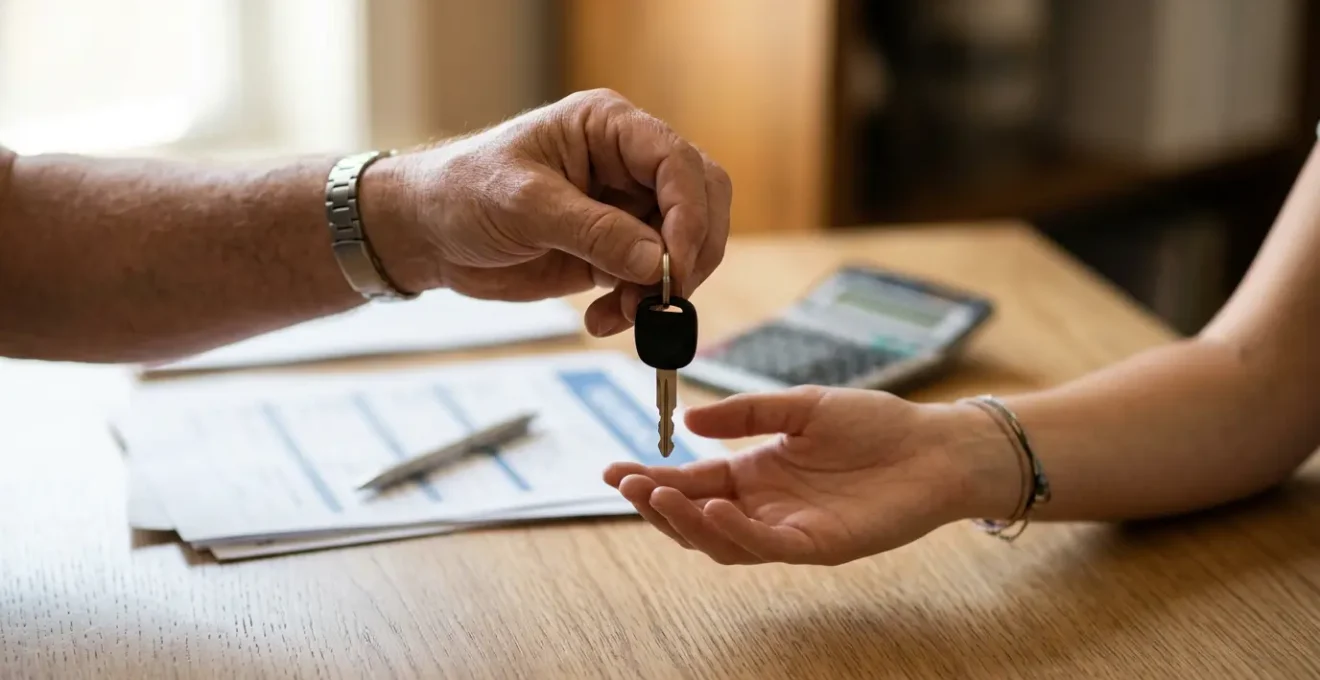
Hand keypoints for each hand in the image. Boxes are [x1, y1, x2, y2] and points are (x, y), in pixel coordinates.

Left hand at [363, 89, 731, 336]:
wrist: (426, 234)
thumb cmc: (462, 194)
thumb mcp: (524, 206)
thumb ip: (594, 231)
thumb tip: (658, 262)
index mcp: (609, 127)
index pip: (677, 162)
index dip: (689, 214)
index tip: (675, 265)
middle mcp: (627, 163)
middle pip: (700, 201)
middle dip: (690, 253)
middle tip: (665, 296)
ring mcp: (626, 208)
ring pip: (684, 247)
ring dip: (664, 289)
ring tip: (624, 314)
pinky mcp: (616, 250)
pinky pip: (654, 281)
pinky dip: (640, 307)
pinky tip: (606, 320)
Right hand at [603, 387, 1020, 565]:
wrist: (936, 445)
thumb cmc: (875, 424)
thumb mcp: (801, 405)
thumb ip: (747, 414)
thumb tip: (688, 421)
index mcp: (756, 473)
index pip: (692, 482)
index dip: (651, 479)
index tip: (611, 469)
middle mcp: (765, 506)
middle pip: (696, 518)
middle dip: (657, 505)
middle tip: (627, 484)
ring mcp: (790, 530)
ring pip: (722, 542)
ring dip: (687, 522)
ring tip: (659, 495)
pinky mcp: (819, 545)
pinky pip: (768, 546)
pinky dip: (737, 532)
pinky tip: (717, 509)